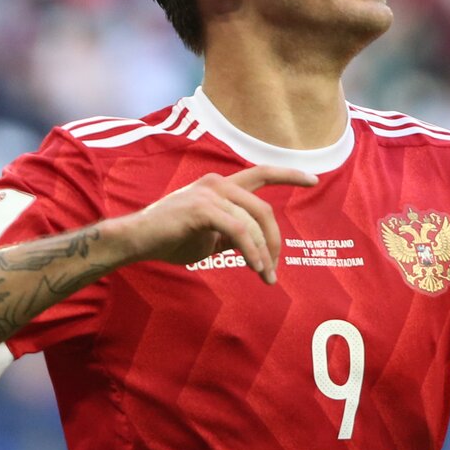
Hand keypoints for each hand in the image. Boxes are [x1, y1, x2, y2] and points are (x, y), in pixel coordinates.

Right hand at [119, 165, 317, 284]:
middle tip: (274, 270)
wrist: (136, 241)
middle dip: (274, 242)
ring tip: (264, 276)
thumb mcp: (209, 237)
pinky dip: (251, 251)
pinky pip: (239, 231)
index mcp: (221, 186)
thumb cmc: (169, 239)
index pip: (261, 173)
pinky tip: (255, 267)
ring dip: (263, 253)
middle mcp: (218, 183)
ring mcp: (209, 194)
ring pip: (253, 223)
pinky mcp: (202, 209)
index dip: (289, 175)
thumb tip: (254, 245)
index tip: (314, 180)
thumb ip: (232, 234)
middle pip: (263, 210)